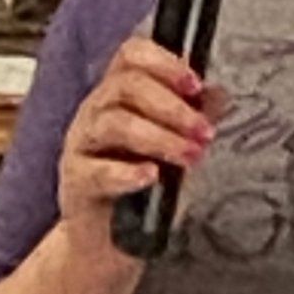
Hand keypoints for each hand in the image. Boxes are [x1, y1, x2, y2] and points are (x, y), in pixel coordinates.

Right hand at [58, 36, 221, 227]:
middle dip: (172, 107)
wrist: (111, 238)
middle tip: (204, 133)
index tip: (196, 85)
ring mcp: (81, 143)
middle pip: (126, 85)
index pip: (131, 55)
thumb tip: (219, 93)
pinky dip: (127, 172)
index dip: (164, 62)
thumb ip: (195, 117)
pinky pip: (97, 170)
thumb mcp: (176, 145)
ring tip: (191, 157)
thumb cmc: (142, 182)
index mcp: (119, 93)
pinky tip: (151, 176)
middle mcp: (96, 110)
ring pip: (115, 123)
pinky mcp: (75, 180)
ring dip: (160, 138)